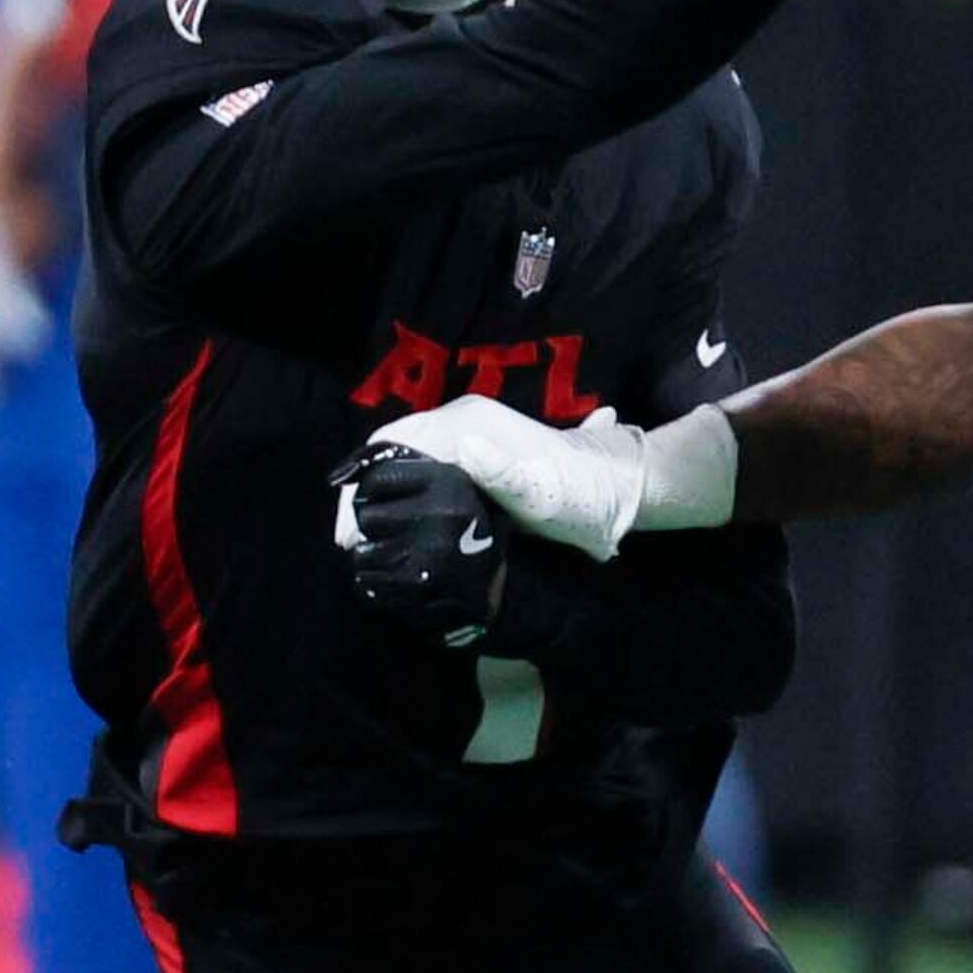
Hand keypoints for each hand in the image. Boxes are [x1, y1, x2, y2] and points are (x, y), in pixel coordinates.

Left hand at [338, 447, 511, 644]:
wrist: (504, 589)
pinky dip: (377, 585)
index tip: (388, 502)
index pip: (376, 481)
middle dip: (375, 527)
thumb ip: (401, 467)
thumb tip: (337, 476)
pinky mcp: (419, 594)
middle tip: (398, 534)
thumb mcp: (453, 485)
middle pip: (366, 518)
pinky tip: (400, 580)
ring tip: (401, 558)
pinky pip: (367, 585)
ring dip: (374, 559)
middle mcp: (441, 517)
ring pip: (362, 555)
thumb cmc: (468, 528)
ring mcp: (430, 558)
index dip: (375, 492)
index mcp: (450, 483)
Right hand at [353, 396, 649, 559]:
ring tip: (367, 548)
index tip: (349, 535)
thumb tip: (464, 449)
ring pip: (406, 464)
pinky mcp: (478, 460)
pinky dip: (406, 500)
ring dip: (383, 501)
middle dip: (364, 497)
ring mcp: (470, 441)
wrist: (624, 490)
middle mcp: (462, 423)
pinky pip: (426, 474)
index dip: (362, 486)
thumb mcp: (546, 493)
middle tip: (352, 549)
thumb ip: (506, 474)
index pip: (392, 443)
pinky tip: (400, 534)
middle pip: (392, 453)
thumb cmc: (585, 495)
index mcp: (468, 423)